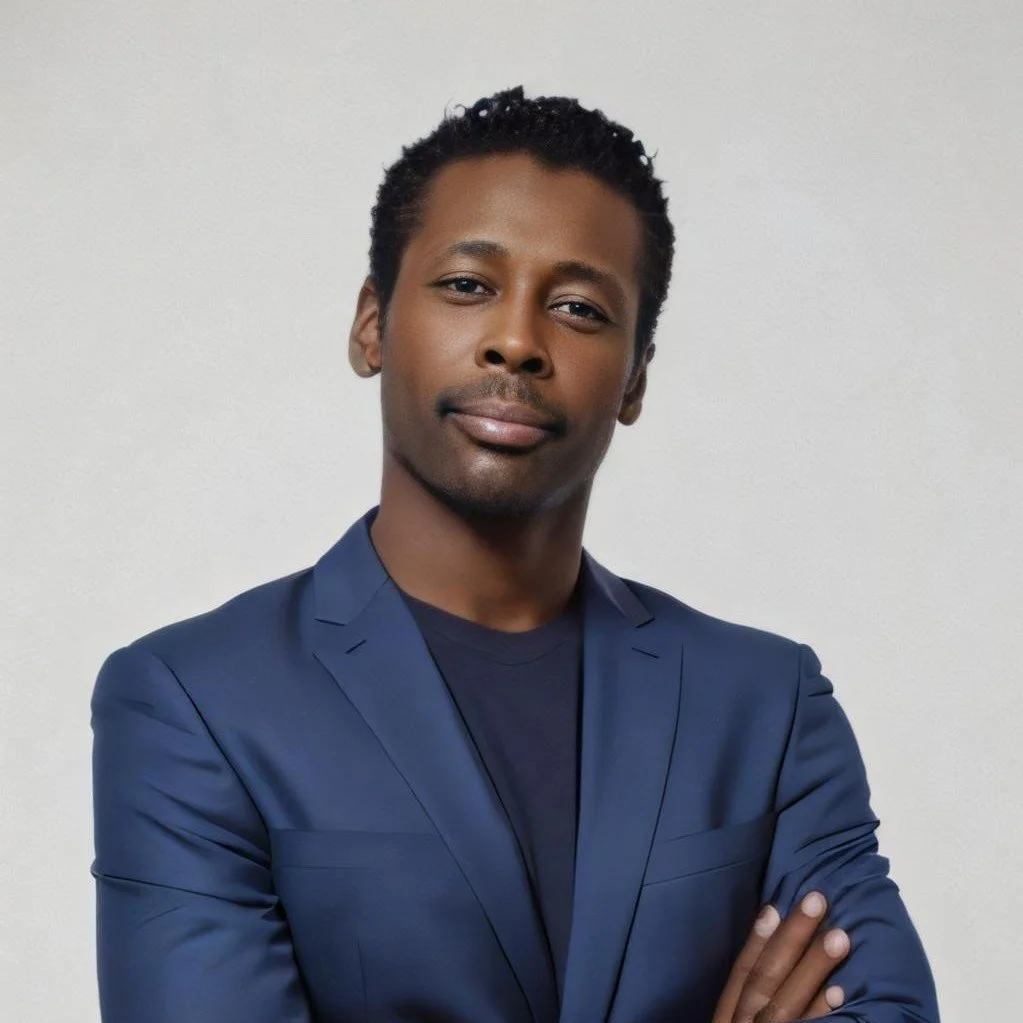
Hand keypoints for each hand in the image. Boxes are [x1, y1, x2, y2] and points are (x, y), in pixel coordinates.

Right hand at [711, 891, 849, 1021]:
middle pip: (765, 978)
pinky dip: (820, 1013)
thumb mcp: (738, 1019)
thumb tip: (774, 942)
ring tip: (840, 938)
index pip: (743, 971)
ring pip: (785, 1002)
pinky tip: (840, 992)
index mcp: (728, 1013)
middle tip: (817, 901)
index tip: (774, 906)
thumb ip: (752, 995)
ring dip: (812, 968)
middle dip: (791, 938)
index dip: (757, 938)